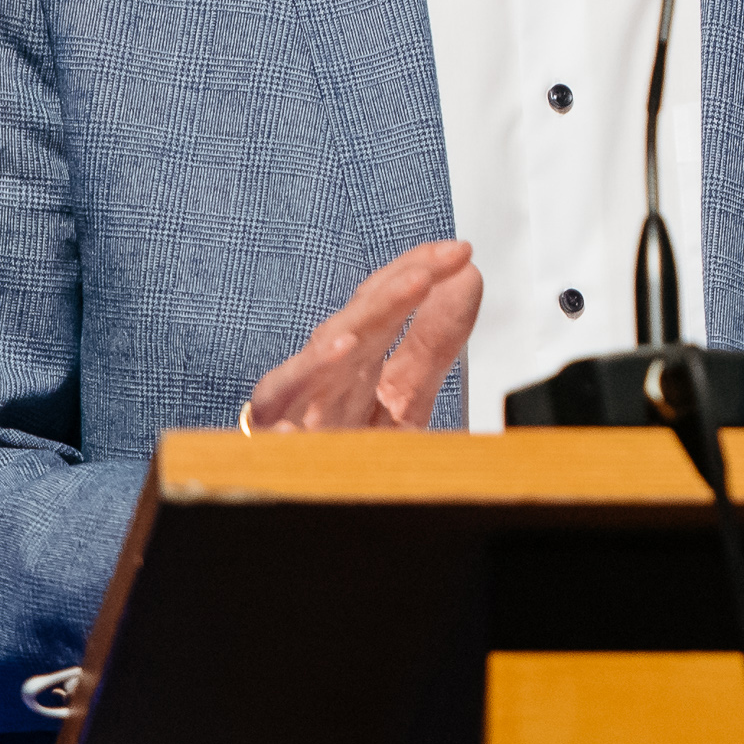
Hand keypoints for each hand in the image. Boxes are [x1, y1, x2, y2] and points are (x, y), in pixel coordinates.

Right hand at [242, 240, 483, 430]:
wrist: (309, 489)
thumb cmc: (347, 441)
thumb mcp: (407, 393)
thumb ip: (435, 340)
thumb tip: (467, 277)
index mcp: (358, 361)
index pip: (383, 304)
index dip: (416, 273)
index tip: (457, 253)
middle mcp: (326, 379)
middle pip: (351, 331)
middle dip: (386, 299)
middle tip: (425, 274)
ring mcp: (297, 415)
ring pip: (307, 379)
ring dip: (325, 358)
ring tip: (348, 341)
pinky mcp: (276, 454)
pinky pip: (277, 444)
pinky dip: (283, 435)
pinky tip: (294, 426)